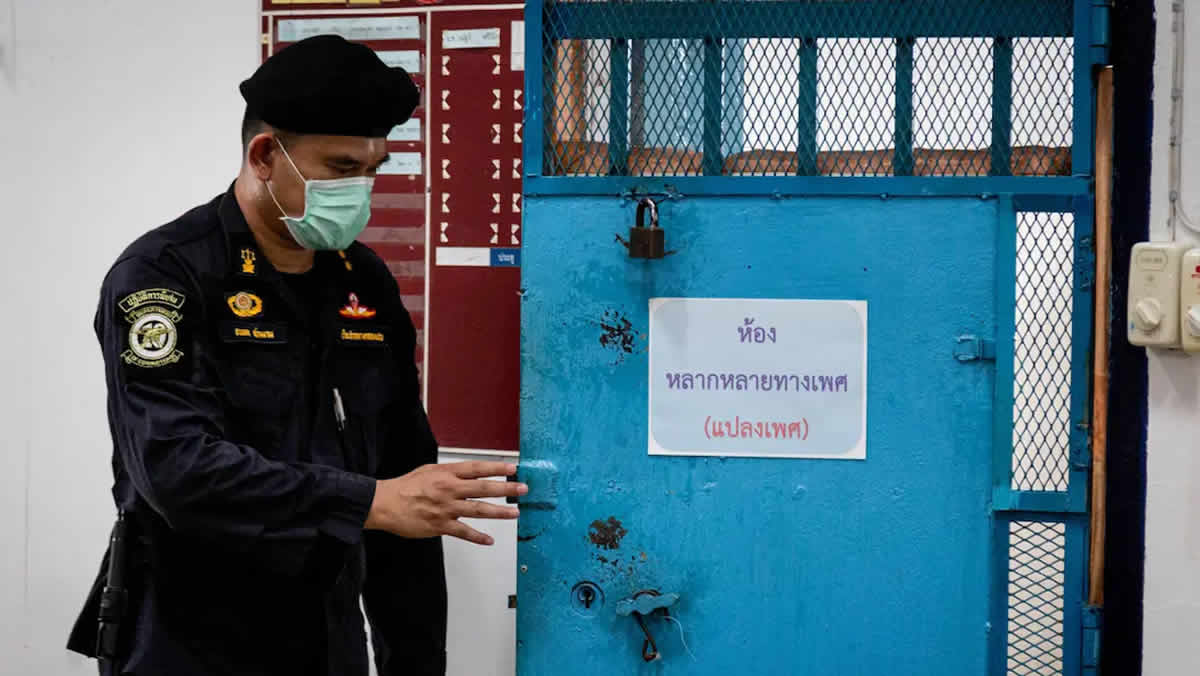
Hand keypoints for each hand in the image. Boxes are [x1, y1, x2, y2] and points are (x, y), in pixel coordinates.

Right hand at [365, 461, 526, 544]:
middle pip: (484, 488)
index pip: (477, 469)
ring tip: (515, 513)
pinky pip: (463, 532)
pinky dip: (477, 537)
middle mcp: (449, 490)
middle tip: (523, 489)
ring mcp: (446, 509)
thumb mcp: (429, 471)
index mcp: (446, 474)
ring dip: (499, 512)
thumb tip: (469, 473)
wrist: (385, 504)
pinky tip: (490, 540)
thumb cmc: (406, 486)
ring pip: (479, 509)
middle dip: (506, 489)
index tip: (514, 469)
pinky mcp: (440, 526)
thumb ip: (450, 472)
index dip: (497, 469)